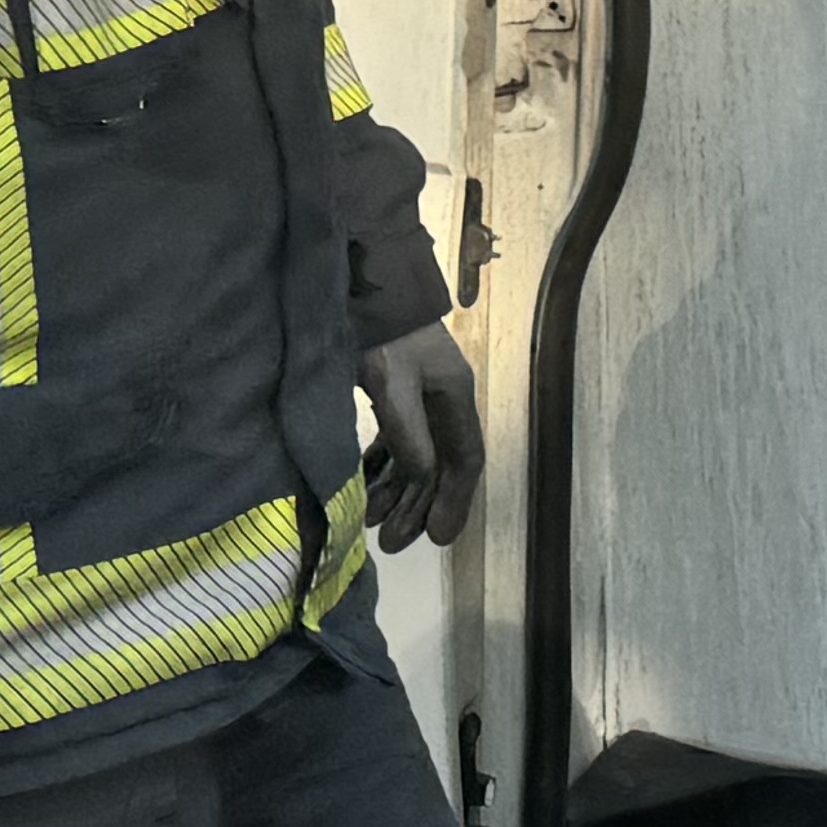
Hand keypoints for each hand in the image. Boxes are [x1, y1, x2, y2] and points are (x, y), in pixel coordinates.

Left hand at [362, 321, 484, 551]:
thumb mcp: (392, 383)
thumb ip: (407, 433)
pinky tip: (365, 485)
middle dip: (417, 505)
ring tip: (370, 520)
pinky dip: (381, 465)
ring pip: (414, 455)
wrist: (361, 284)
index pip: (465, 459)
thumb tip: (420, 479)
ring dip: (395, 490)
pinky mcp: (394, 390)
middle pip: (439, 465)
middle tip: (392, 542)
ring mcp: (420, 396)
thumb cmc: (380, 331)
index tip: (438, 537)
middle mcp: (443, 400)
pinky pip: (394, 439)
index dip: (455, 500)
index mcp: (455, 395)